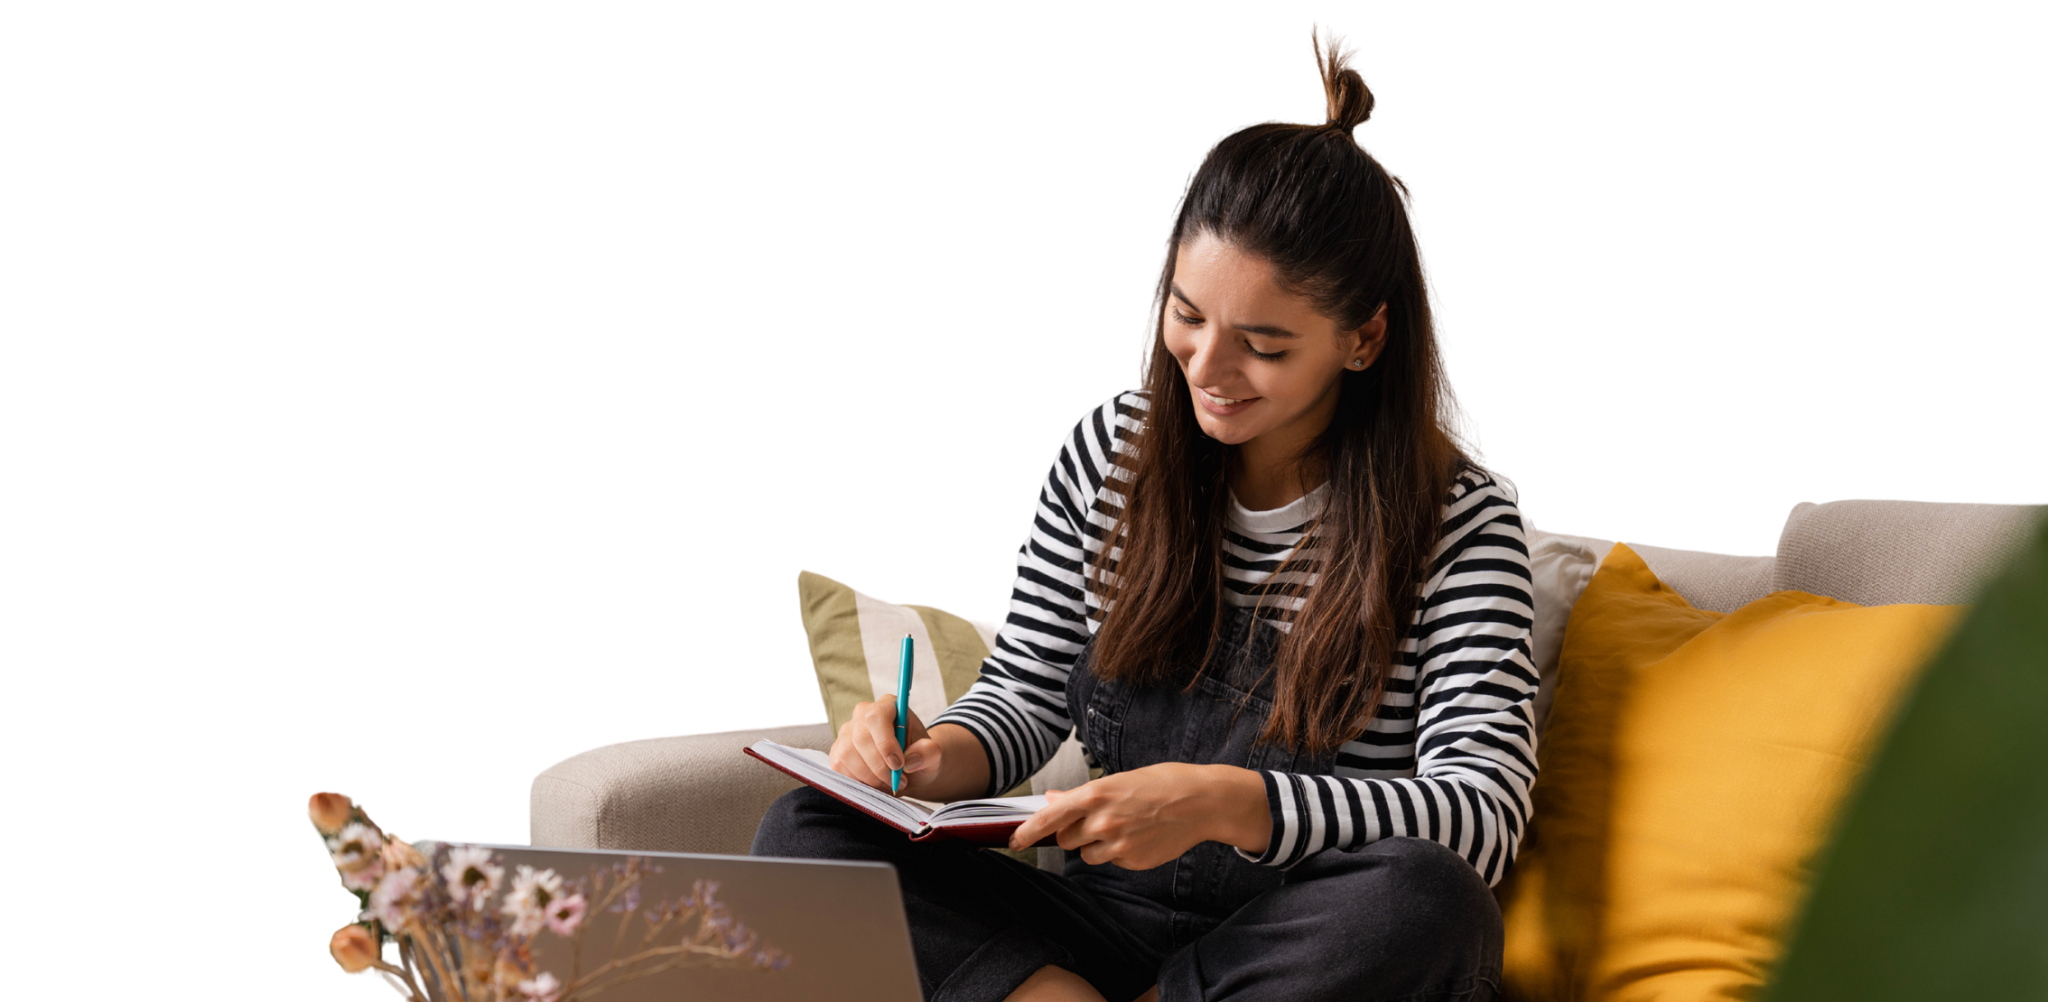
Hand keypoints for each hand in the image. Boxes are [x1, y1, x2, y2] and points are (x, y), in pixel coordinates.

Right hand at [830, 695, 940, 798]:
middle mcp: (862, 714)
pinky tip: (874, 784)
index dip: (885, 743)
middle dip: (879, 766)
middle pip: (861, 738)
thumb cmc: (918, 757)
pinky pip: (839, 766)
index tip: (898, 765)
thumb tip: (911, 760)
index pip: (877, 717)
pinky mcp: (838, 750)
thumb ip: (928, 752)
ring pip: (847, 754)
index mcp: (888, 705)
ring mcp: (847, 732)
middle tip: (897, 781)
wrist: (907, 770)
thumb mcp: (933, 755)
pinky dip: (857, 780)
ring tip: (889, 783)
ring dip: (869, 776)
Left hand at [1005, 762, 1220, 870]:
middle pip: (1065, 839)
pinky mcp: (1131, 861)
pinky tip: (1138, 836)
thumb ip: (1082, 796)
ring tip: (1124, 827)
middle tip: (1097, 820)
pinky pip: (1110, 861)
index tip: (1014, 841)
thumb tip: (1052, 800)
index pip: (1050, 818)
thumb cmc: (1160, 784)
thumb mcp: (1117, 781)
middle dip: (1073, 833)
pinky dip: (1117, 853)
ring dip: (1095, 845)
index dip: (1027, 832)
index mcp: (1095, 794)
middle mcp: (1102, 821)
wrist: (1199, 802)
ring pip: (1086, 854)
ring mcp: (1117, 844)